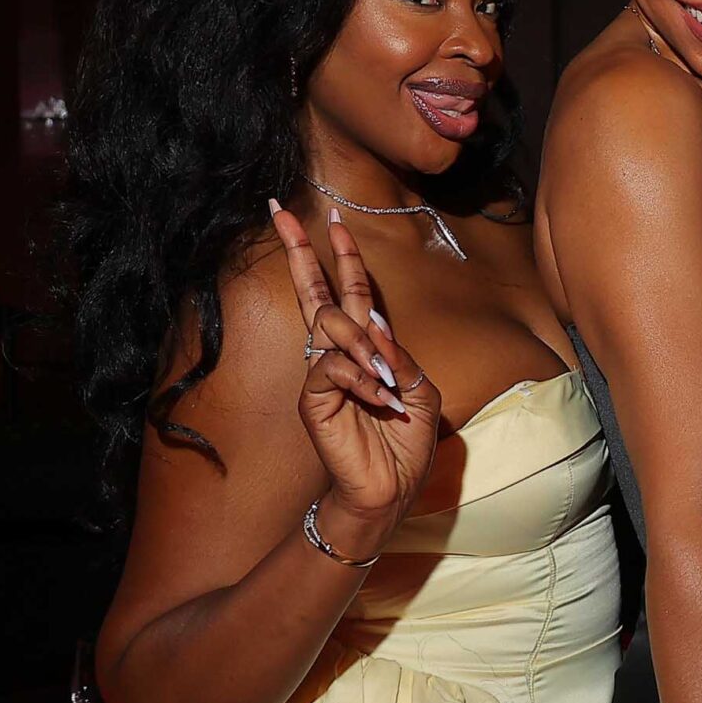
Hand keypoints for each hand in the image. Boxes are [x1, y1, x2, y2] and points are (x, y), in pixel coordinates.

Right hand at [267, 201, 440, 534]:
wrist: (391, 488)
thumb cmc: (405, 444)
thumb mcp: (420, 391)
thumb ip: (400, 356)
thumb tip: (375, 328)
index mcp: (366, 349)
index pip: (349, 293)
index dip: (343, 258)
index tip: (334, 222)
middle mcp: (338, 355)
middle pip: (317, 292)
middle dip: (302, 250)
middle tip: (281, 214)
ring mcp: (321, 375)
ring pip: (331, 324)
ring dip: (365, 344)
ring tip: (385, 377)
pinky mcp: (312, 398)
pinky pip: (332, 366)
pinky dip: (362, 378)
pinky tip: (378, 399)